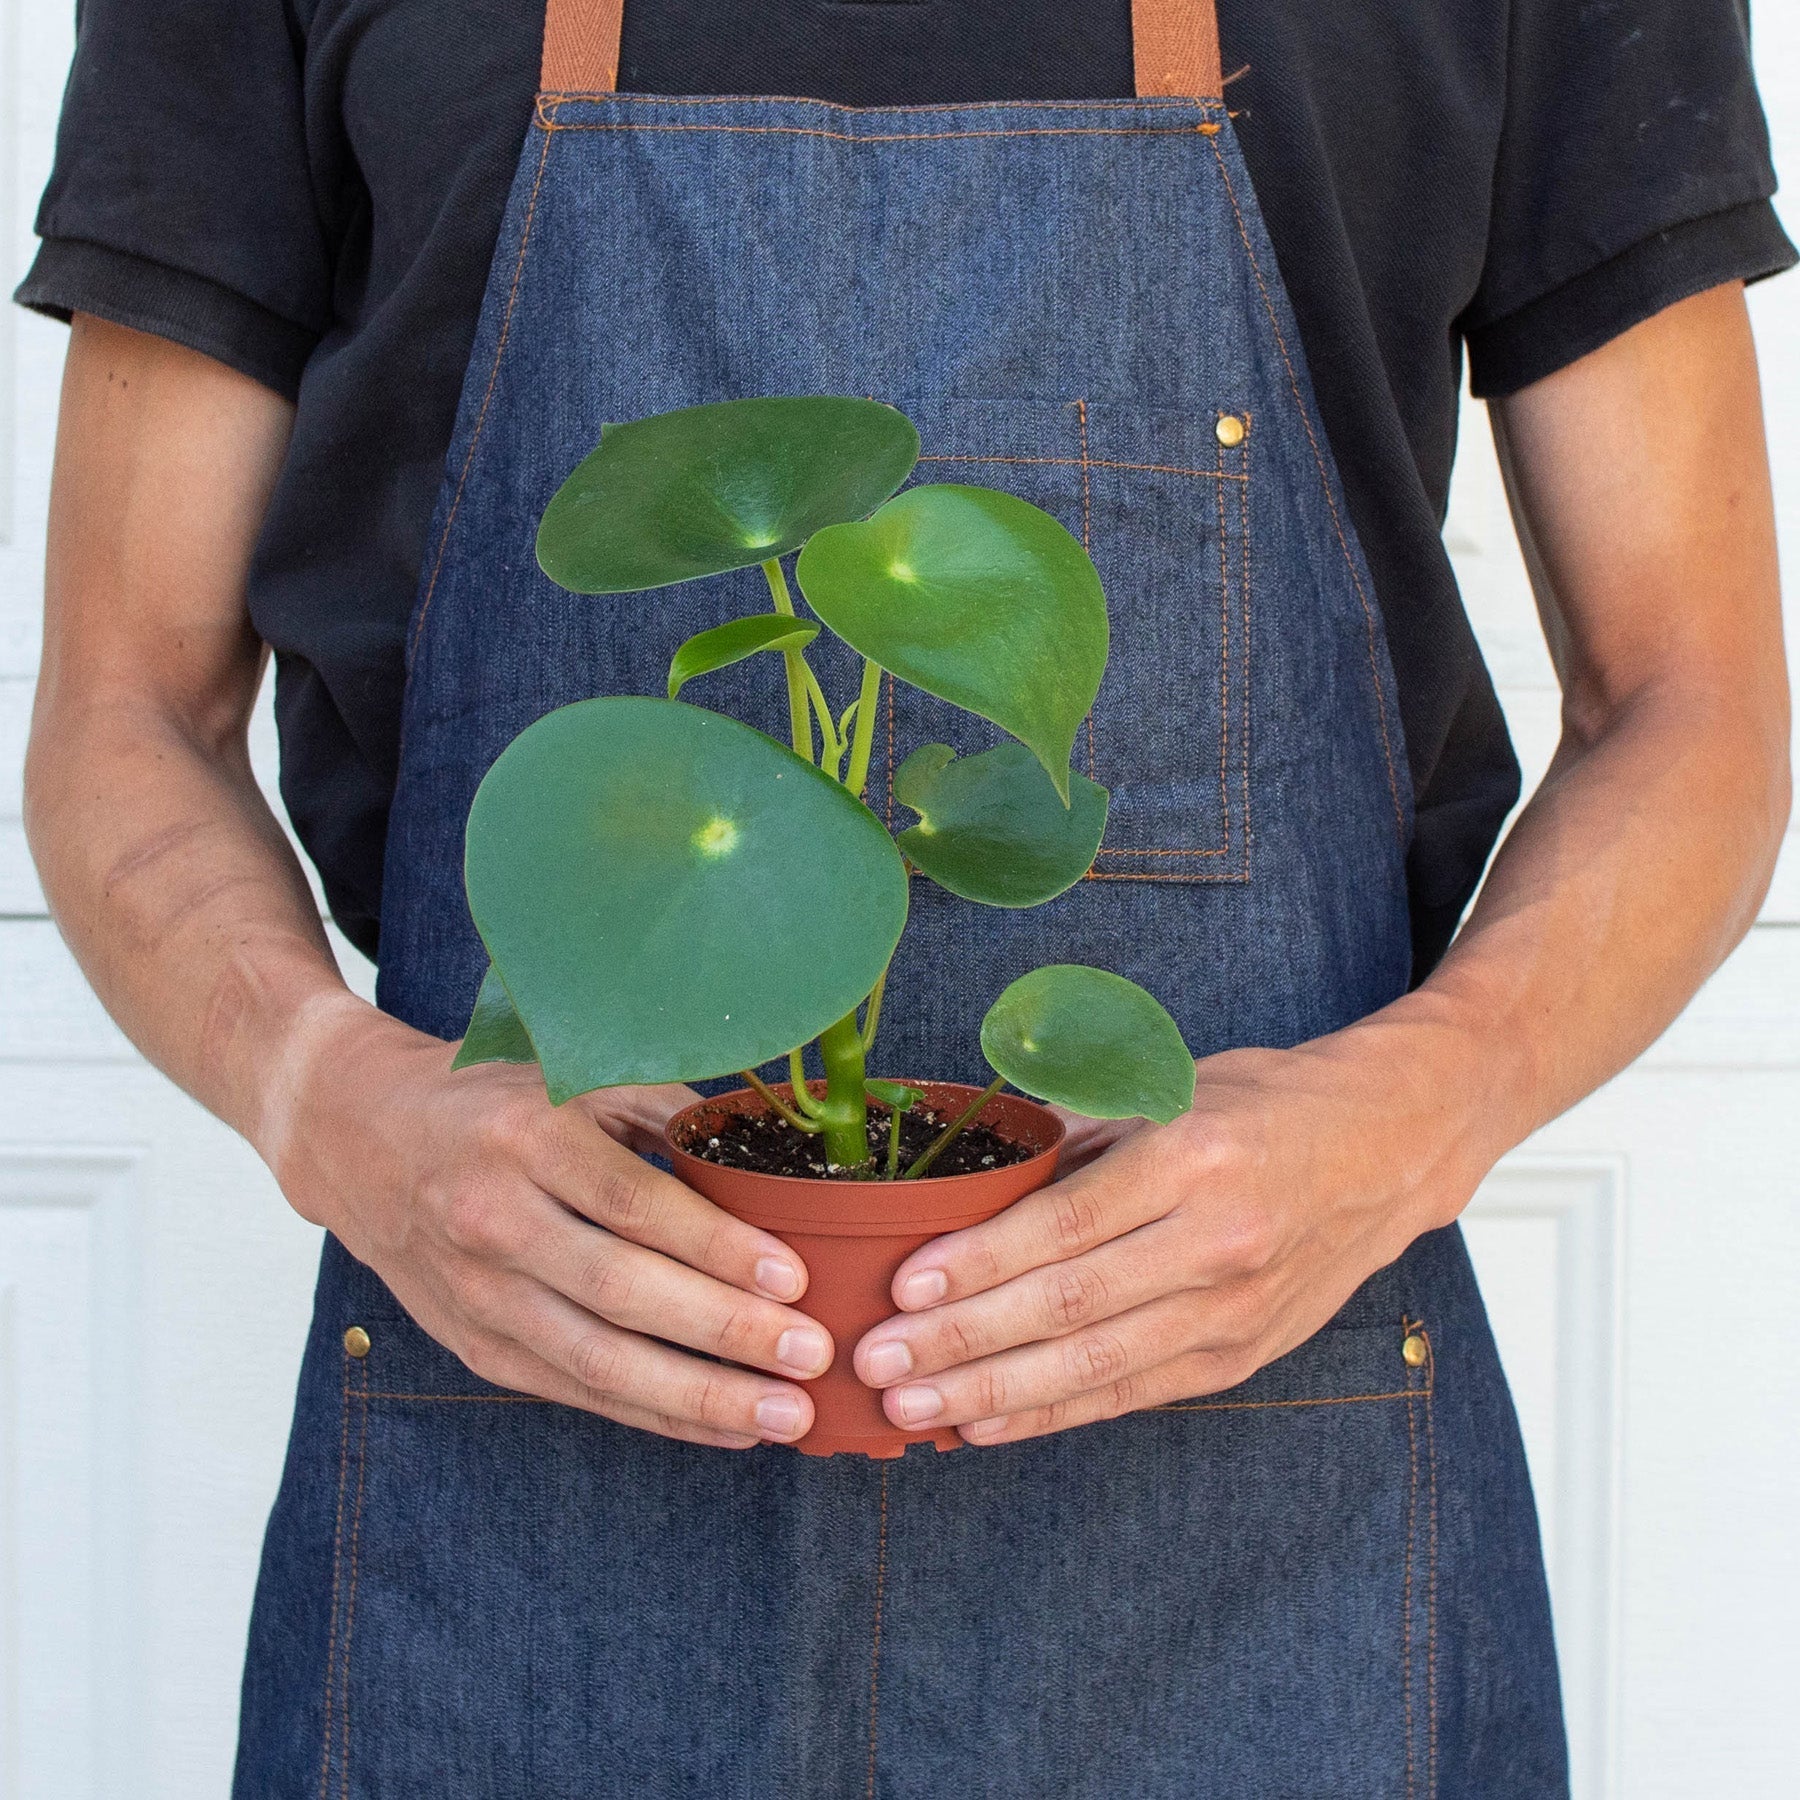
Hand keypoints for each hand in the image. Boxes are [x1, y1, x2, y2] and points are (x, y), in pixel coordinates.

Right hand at [262, 994, 833, 1447]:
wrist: (360, 1138)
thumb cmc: (492, 1101)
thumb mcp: (573, 1075)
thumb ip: (666, 1111)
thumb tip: (766, 1158)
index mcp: (526, 1137)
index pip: (633, 1205)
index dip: (717, 1247)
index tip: (793, 1277)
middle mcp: (493, 1218)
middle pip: (621, 1292)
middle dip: (725, 1332)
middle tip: (811, 1355)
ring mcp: (478, 1293)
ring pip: (598, 1362)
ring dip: (700, 1396)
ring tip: (784, 1414)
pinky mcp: (476, 1346)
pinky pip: (577, 1392)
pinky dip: (655, 1414)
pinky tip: (725, 1425)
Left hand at [853, 1023, 1494, 1444]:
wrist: (1392, 1148)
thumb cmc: (1270, 1105)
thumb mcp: (1173, 1088)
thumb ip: (1077, 1136)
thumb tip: (978, 1173)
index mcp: (1193, 1160)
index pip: (1064, 1225)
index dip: (978, 1264)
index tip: (904, 1285)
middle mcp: (1217, 1242)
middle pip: (1067, 1306)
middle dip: (961, 1340)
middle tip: (879, 1360)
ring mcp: (1234, 1309)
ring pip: (1094, 1366)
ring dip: (992, 1392)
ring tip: (911, 1406)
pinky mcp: (1240, 1354)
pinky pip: (1131, 1393)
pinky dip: (1053, 1413)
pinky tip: (987, 1423)